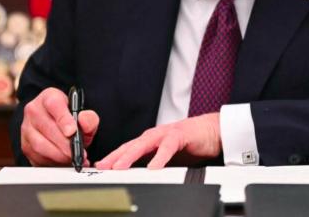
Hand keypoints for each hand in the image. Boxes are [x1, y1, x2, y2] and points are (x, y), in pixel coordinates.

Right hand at [21, 87, 99, 166]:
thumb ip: (89, 117)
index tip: (72, 131)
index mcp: (49, 97)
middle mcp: (34, 110)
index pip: (53, 104)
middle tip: (77, 152)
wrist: (59, 125)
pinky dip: (51, 162)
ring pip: (39, 145)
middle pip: (46, 127)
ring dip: (58, 155)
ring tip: (72, 158)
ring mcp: (27, 128)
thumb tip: (83, 121)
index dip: (63, 118)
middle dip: (64, 143)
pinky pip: (36, 157)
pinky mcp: (25, 145)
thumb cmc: (71, 118)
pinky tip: (63, 162)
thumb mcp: (85, 115)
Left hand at [95, 113, 220, 169]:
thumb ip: (151, 163)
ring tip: (119, 166)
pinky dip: (160, 156)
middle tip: (102, 167)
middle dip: (115, 156)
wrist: (211, 130)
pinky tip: (153, 167)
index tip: (98, 168)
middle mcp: (155, 135)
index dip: (112, 158)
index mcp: (149, 141)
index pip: (127, 149)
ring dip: (131, 154)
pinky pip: (168, 146)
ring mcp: (166, 133)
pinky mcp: (181, 135)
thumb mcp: (165, 157)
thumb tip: (136, 178)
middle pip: (131, 145)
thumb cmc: (188, 143)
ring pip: (145, 143)